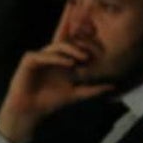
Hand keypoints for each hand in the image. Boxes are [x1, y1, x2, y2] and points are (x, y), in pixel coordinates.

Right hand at [0, 24, 115, 142]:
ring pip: (58, 45)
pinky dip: (58, 58)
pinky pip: (45, 55)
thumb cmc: (50, 101)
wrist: (30, 110)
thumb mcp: (76, 94)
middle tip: (92, 36)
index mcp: (62, 59)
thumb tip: (112, 87)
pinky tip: (69, 63)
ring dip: (72, 49)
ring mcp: (40, 55)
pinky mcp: (30, 59)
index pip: (73, 42)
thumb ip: (93, 89)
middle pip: (65, 36)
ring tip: (84, 57)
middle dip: (78, 32)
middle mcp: (52, 54)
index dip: (83, 34)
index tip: (98, 32)